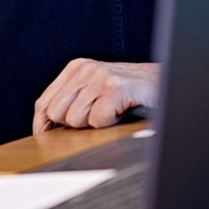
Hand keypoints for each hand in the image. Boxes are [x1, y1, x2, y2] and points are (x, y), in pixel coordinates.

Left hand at [33, 58, 157, 134]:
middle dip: (73, 125)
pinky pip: (97, 120)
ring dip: (94, 124)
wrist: (166, 83)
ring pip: (75, 119)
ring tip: (111, 113)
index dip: (42, 125)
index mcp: (75, 69)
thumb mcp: (95, 92)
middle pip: (55, 113)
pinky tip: (120, 112)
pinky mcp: (114, 87)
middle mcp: (84, 70)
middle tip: (96, 118)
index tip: (45, 139)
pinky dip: (110, 124)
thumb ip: (71, 103)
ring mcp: (99, 77)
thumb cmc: (131, 92)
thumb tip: (46, 128)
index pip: (44, 102)